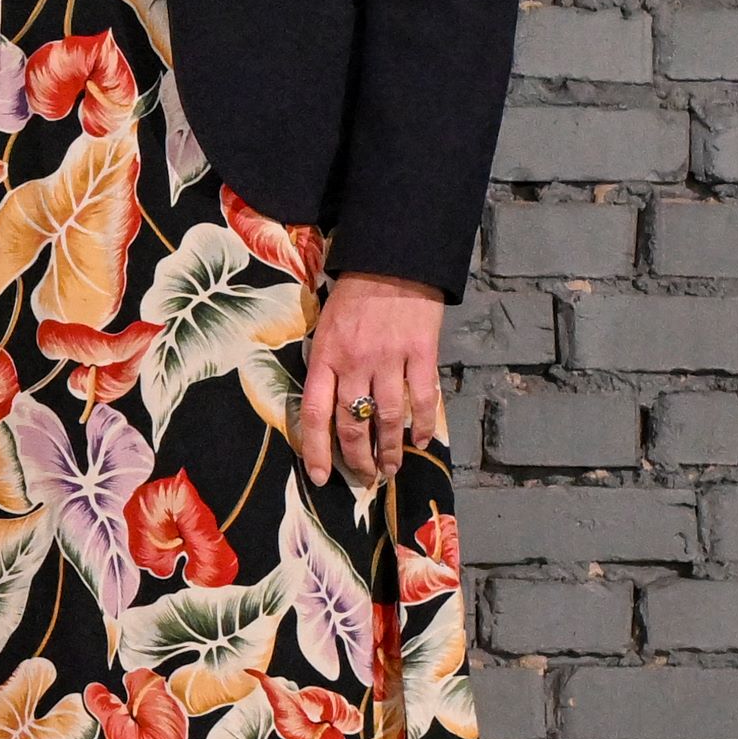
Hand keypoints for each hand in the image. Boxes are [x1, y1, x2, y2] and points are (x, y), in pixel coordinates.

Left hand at [295, 270, 447, 490]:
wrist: (392, 260)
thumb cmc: (354, 295)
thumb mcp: (326, 327)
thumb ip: (327, 365)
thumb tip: (329, 408)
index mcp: (324, 356)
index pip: (315, 414)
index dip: (316, 450)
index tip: (321, 477)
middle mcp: (354, 362)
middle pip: (352, 424)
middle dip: (358, 458)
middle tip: (365, 476)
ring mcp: (389, 359)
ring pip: (387, 418)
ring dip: (391, 450)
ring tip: (392, 468)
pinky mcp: (421, 353)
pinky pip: (422, 399)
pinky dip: (422, 425)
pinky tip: (422, 441)